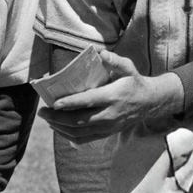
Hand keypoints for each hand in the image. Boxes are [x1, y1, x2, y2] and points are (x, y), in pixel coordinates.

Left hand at [39, 51, 183, 142]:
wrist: (149, 102)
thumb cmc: (134, 82)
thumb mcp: (128, 67)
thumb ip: (115, 61)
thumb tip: (100, 53)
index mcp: (113, 96)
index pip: (89, 102)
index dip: (70, 103)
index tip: (54, 103)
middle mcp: (110, 114)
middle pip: (80, 120)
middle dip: (58, 117)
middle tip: (43, 111)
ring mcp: (108, 127)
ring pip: (80, 132)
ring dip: (60, 127)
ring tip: (47, 119)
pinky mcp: (106, 133)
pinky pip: (84, 139)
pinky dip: (69, 136)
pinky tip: (58, 128)